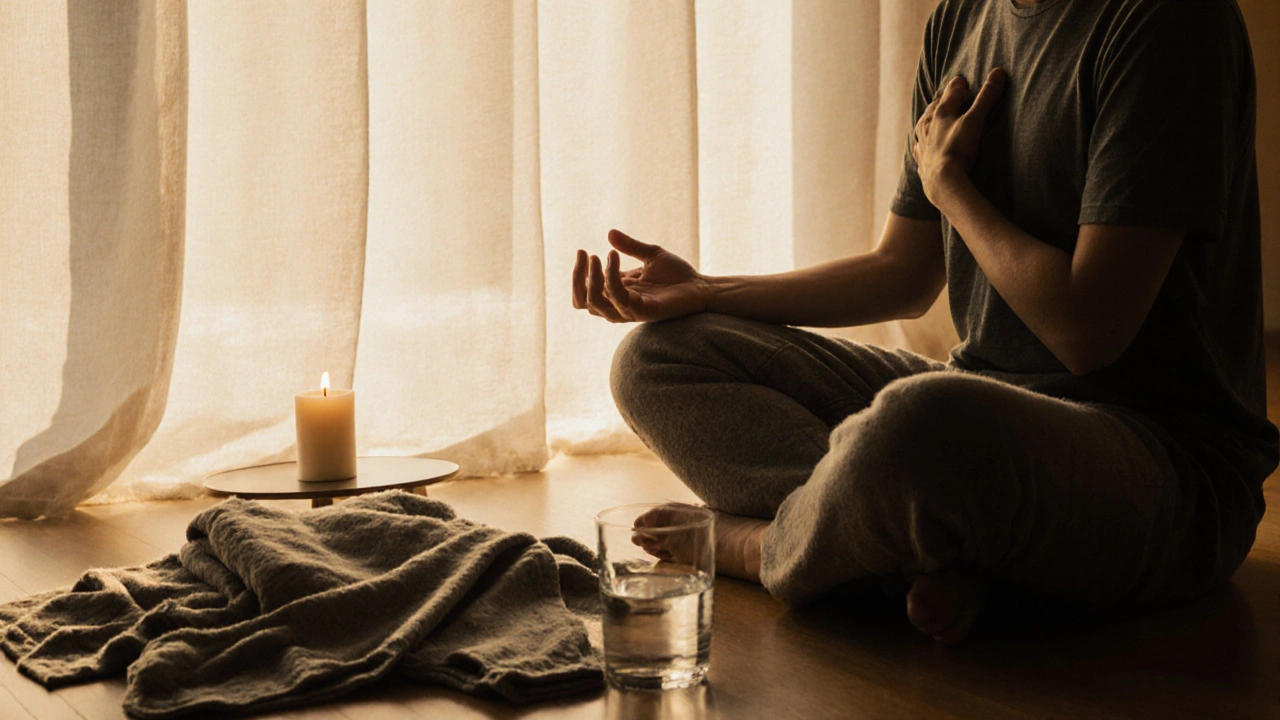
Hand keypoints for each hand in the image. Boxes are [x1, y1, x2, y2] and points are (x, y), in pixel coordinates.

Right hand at [572, 229, 708, 322]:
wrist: (701, 286)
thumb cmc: (677, 274)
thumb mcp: (651, 254)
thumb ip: (630, 246)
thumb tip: (609, 233)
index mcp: (617, 292)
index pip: (585, 292)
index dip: (578, 275)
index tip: (582, 251)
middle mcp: (619, 304)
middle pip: (583, 302)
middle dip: (578, 278)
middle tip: (586, 254)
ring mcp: (630, 310)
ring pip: (596, 304)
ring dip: (592, 279)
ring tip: (597, 256)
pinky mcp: (643, 312)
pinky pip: (619, 298)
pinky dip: (611, 277)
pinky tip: (613, 257)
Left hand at [912, 68, 1005, 205]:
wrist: (942, 182)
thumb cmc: (958, 149)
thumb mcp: (975, 121)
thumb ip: (986, 98)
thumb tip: (998, 72)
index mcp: (939, 114)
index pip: (949, 95)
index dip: (957, 87)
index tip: (961, 81)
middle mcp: (927, 128)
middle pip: (934, 110)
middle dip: (941, 101)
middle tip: (946, 96)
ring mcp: (923, 146)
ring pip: (922, 128)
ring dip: (928, 121)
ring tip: (931, 118)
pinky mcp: (922, 163)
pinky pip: (919, 150)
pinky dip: (920, 145)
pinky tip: (918, 146)